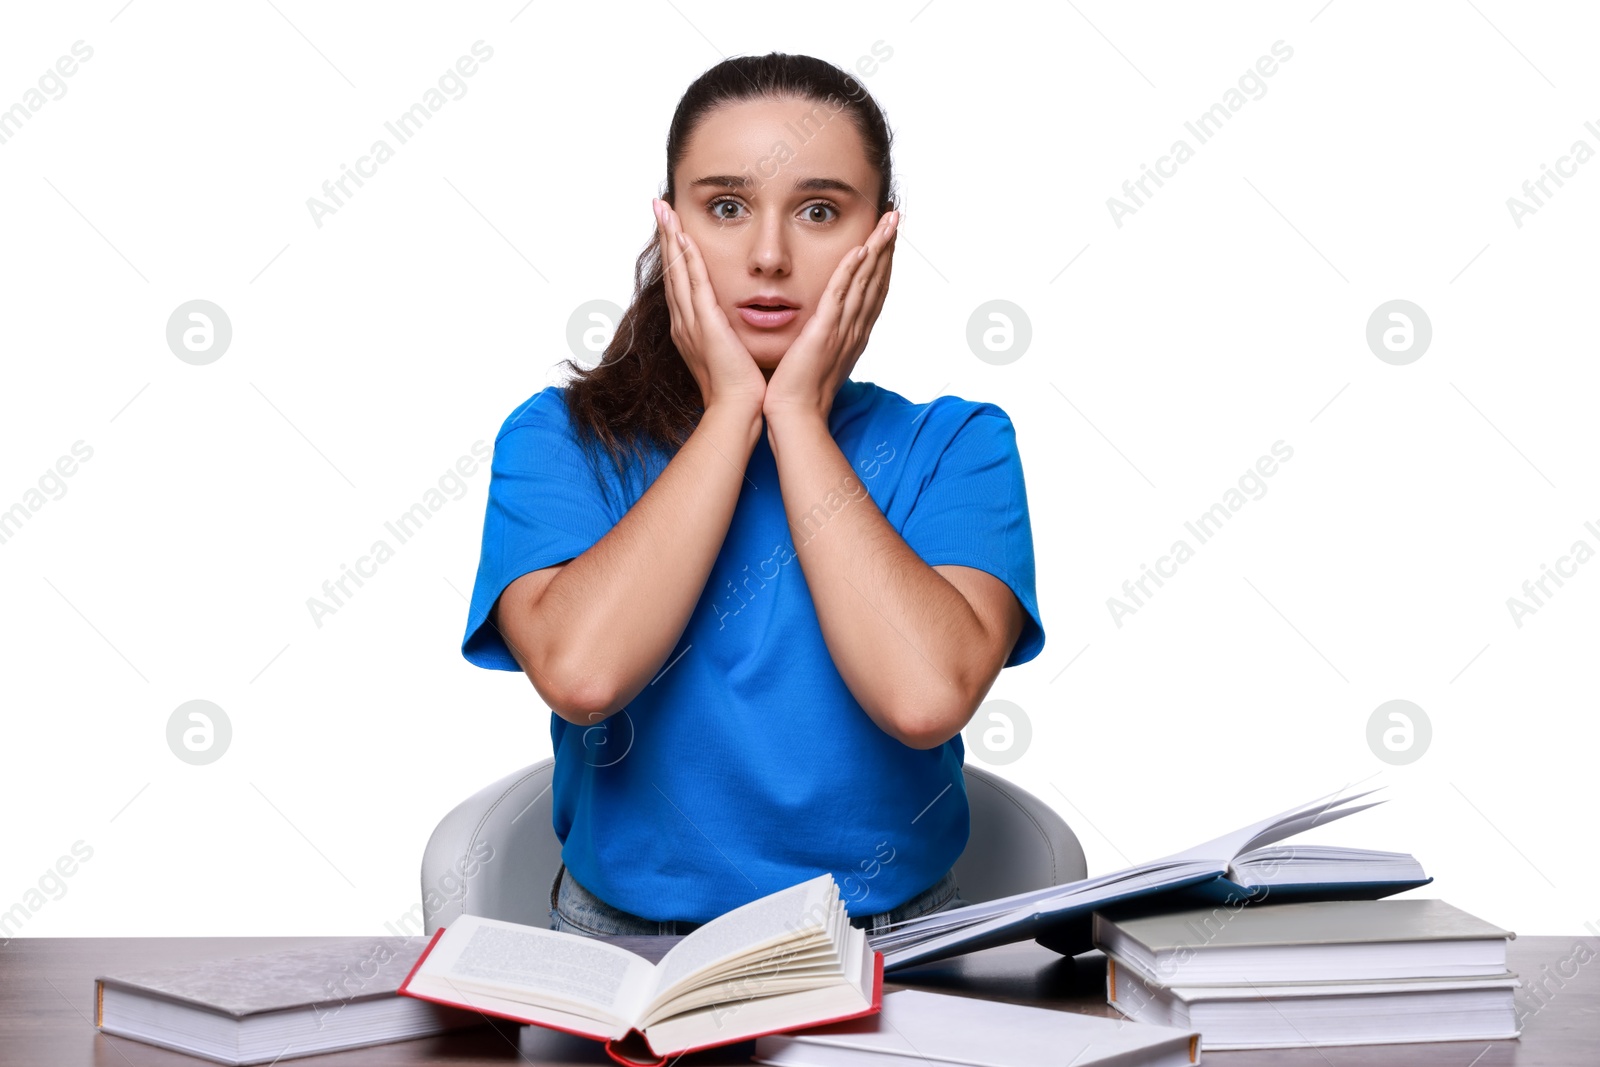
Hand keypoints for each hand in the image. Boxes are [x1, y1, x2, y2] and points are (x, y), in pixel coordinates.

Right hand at [653, 198, 766, 416]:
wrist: (737, 411)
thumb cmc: (740, 390)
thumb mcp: (733, 355)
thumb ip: (731, 337)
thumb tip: (738, 328)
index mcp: (691, 330)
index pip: (680, 283)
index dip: (675, 255)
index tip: (672, 230)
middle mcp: (684, 323)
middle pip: (672, 271)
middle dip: (665, 237)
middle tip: (658, 206)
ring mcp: (691, 322)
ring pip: (678, 270)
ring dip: (671, 237)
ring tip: (663, 209)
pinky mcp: (704, 323)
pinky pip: (694, 282)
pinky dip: (687, 257)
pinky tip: (683, 235)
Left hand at [764, 209, 898, 422]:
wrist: (796, 416)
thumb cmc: (801, 391)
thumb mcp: (819, 357)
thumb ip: (825, 337)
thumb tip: (824, 326)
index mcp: (854, 334)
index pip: (873, 290)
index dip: (883, 262)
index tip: (888, 237)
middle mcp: (855, 329)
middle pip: (877, 279)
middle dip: (887, 246)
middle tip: (896, 217)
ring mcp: (842, 330)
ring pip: (865, 281)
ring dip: (877, 249)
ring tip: (887, 222)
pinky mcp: (824, 332)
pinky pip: (840, 295)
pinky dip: (851, 271)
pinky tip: (860, 250)